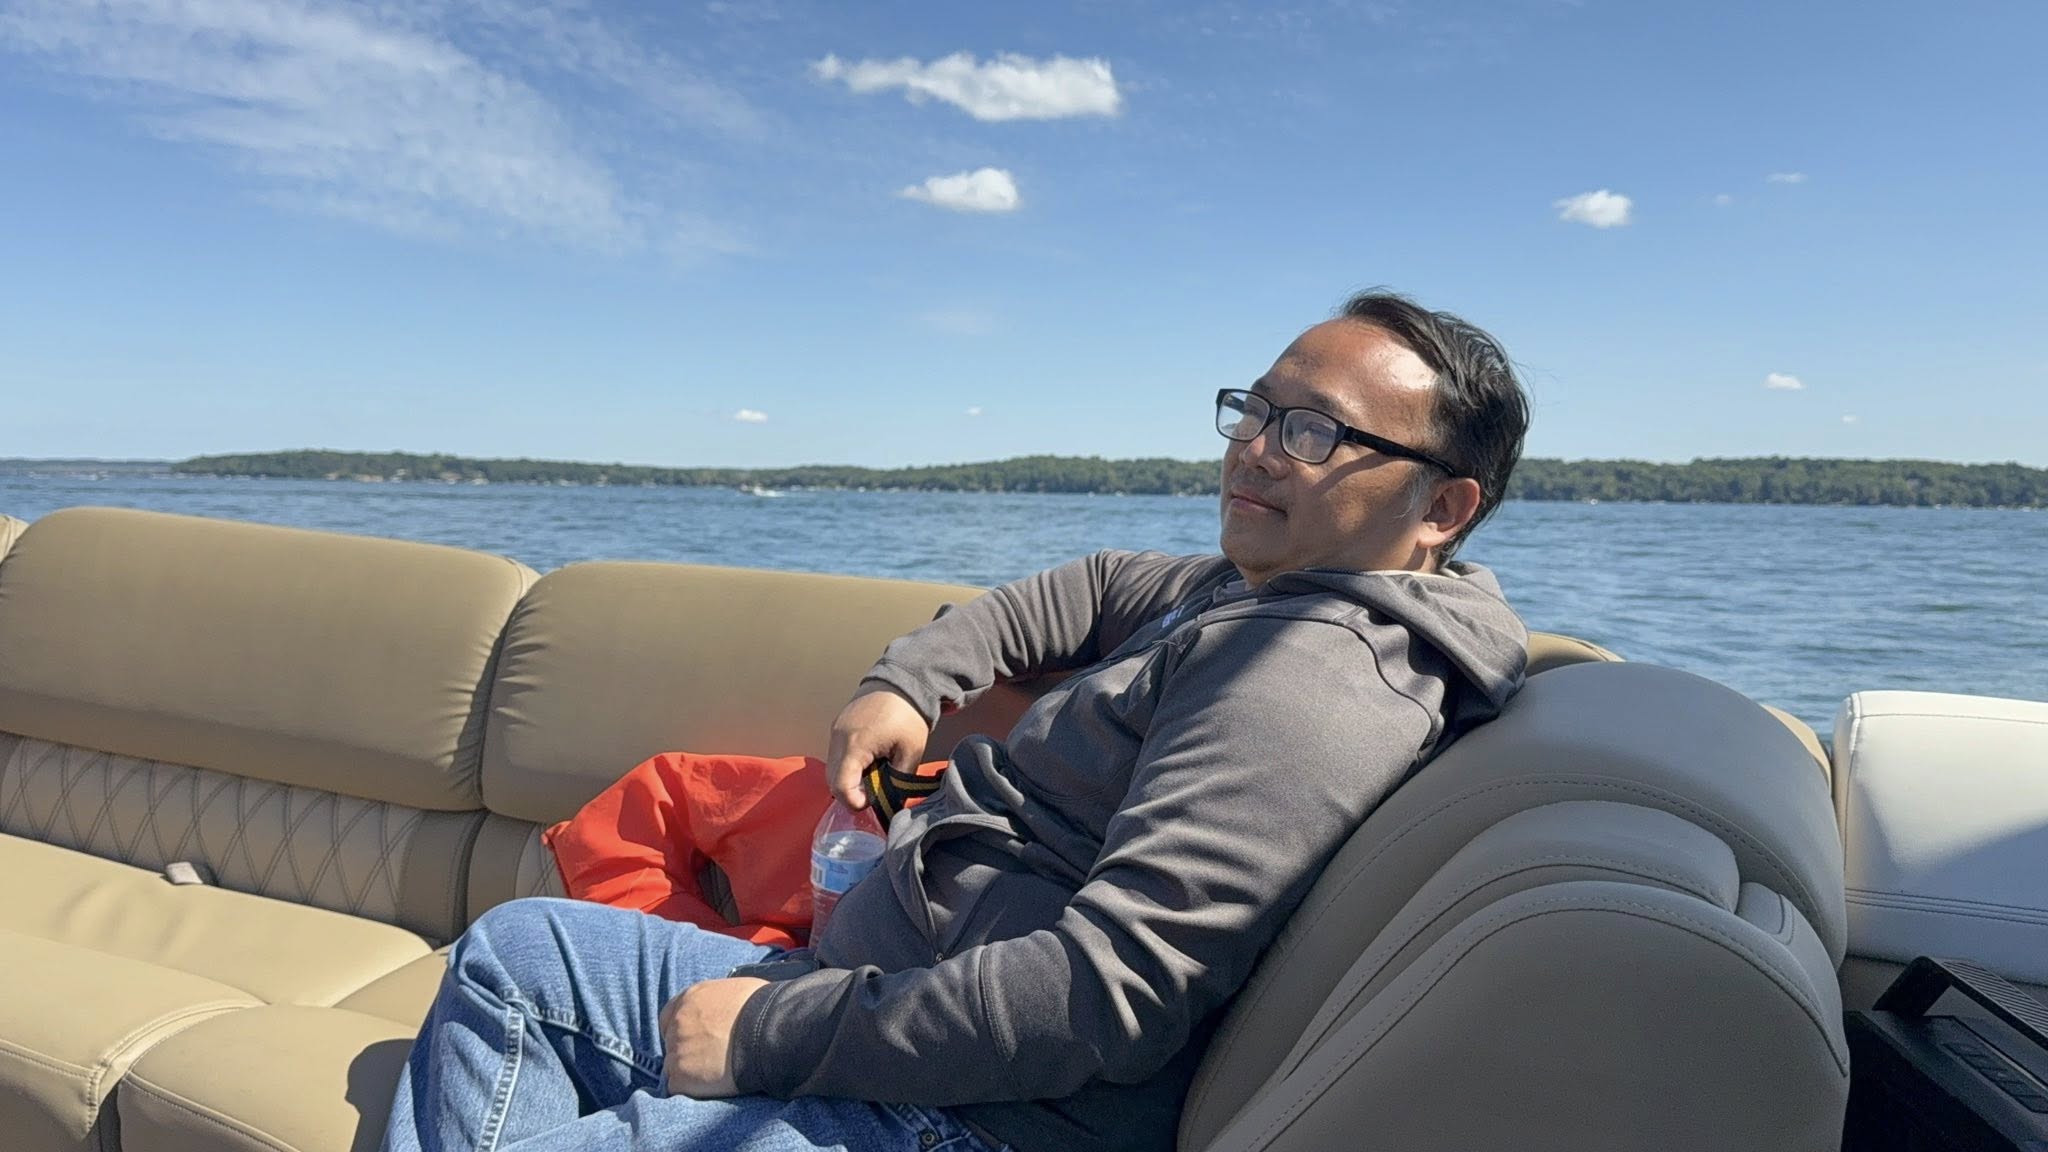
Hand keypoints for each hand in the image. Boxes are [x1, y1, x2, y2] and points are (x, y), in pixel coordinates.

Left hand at [661, 977, 767, 1097]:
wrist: (770, 1033)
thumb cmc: (764, 1009)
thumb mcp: (737, 991)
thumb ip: (719, 1002)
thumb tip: (726, 1010)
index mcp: (689, 998)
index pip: (669, 1017)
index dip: (682, 1031)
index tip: (696, 1040)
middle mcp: (677, 1022)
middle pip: (672, 1043)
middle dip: (687, 1052)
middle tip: (710, 1059)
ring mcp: (676, 1050)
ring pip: (673, 1068)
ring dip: (691, 1073)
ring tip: (717, 1075)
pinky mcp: (680, 1077)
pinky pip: (678, 1089)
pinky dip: (693, 1091)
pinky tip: (714, 1087)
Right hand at [825, 686, 928, 809]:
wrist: (903, 681)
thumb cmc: (908, 715)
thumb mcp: (911, 752)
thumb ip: (899, 779)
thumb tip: (891, 800)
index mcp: (855, 745)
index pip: (840, 786)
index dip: (854, 801)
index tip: (871, 803)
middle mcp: (838, 738)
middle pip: (832, 779)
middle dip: (850, 793)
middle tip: (872, 794)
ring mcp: (835, 730)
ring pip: (831, 767)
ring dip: (848, 778)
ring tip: (872, 776)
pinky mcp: (838, 725)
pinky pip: (836, 754)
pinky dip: (847, 765)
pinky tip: (868, 762)